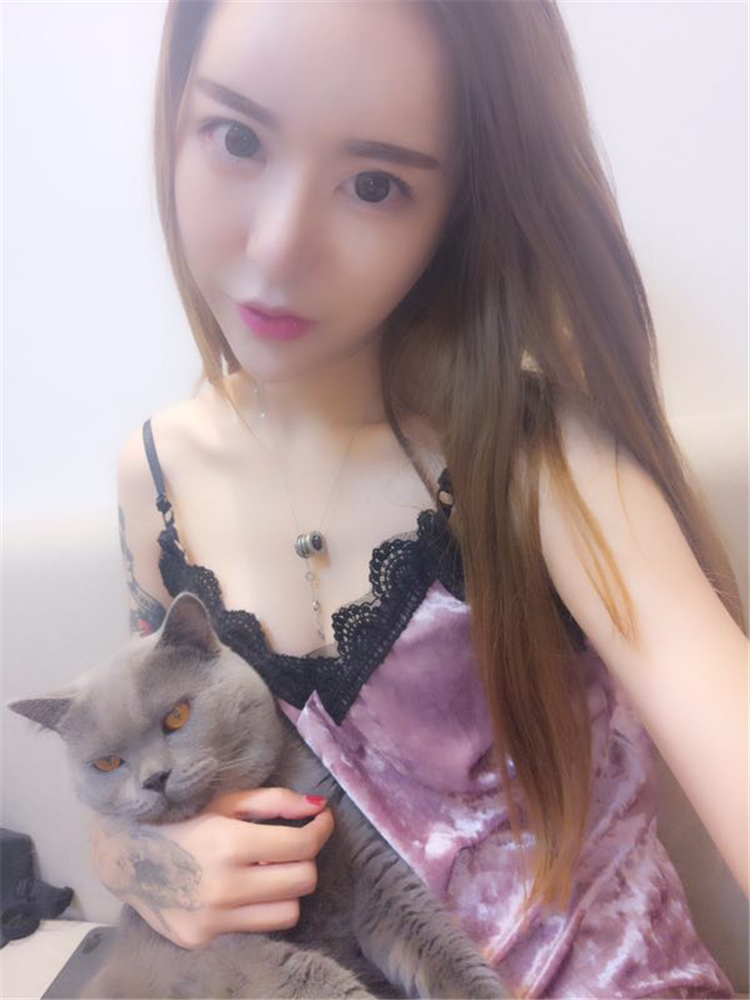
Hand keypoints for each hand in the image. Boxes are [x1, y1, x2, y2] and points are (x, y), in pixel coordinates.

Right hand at [89, 788, 334, 949]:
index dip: (321, 829)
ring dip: (286, 889)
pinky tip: (241, 888)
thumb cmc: (181, 818)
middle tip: (294, 844)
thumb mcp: (226, 799)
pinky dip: (258, 908)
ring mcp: (212, 920)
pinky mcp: (202, 940)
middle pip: (302, 882)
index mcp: (228, 844)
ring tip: (266, 869)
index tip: (322, 819)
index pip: (302, 846)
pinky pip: (255, 928)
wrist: (123, 856)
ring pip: (287, 913)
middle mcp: (223, 887)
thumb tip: (319, 807)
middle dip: (306, 859)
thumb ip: (275, 801)